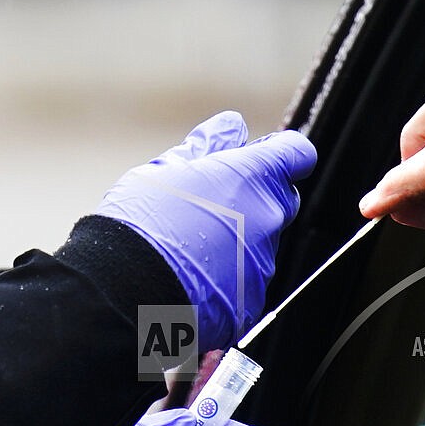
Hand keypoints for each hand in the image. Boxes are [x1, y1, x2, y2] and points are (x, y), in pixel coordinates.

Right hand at [97, 111, 316, 348]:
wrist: (127, 292)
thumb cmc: (142, 224)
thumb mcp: (166, 171)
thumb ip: (208, 147)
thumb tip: (232, 124)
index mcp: (253, 177)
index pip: (298, 154)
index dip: (283, 154)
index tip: (260, 158)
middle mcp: (269, 219)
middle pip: (279, 200)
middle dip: (254, 199)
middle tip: (208, 206)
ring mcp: (263, 263)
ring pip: (261, 244)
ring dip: (237, 241)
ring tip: (188, 249)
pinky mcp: (253, 301)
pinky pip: (246, 282)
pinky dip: (227, 279)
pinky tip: (192, 280)